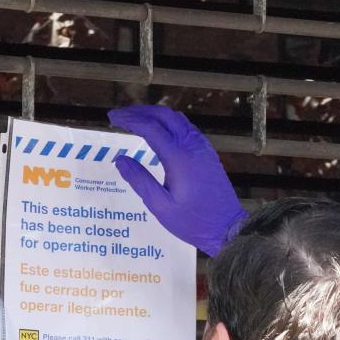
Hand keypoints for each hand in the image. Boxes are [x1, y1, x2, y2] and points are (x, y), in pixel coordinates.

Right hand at [108, 105, 245, 255]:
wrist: (226, 227)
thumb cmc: (193, 222)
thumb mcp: (160, 206)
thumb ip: (140, 181)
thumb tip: (120, 160)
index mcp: (178, 158)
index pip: (150, 127)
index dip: (129, 119)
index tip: (112, 118)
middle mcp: (191, 146)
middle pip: (163, 115)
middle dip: (139, 111)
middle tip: (119, 115)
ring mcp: (202, 147)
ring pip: (176, 118)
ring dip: (154, 115)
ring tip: (135, 120)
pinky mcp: (207, 152)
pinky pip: (185, 127)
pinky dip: (168, 122)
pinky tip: (158, 131)